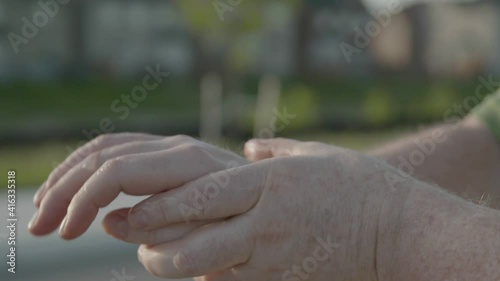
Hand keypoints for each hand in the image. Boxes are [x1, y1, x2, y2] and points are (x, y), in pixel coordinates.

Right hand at [28, 133, 247, 238]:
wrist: (272, 200)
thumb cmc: (246, 220)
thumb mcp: (212, 233)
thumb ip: (165, 228)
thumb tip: (112, 221)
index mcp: (187, 163)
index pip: (118, 171)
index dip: (84, 200)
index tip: (67, 233)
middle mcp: (175, 145)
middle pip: (104, 155)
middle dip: (64, 189)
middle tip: (38, 225)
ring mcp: (170, 145)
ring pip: (104, 147)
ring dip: (69, 176)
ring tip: (44, 208)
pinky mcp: (165, 152)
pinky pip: (117, 149)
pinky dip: (87, 167)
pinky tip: (72, 188)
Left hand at [128, 139, 409, 279]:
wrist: (398, 228)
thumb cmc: (356, 184)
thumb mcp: (313, 155)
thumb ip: (275, 150)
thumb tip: (248, 146)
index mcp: (271, 182)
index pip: (204, 196)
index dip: (162, 206)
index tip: (130, 209)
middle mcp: (268, 220)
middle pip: (197, 241)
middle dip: (155, 243)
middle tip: (131, 237)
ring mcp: (276, 255)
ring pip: (208, 270)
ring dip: (173, 265)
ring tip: (154, 256)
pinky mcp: (283, 278)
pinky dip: (206, 277)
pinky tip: (193, 270)